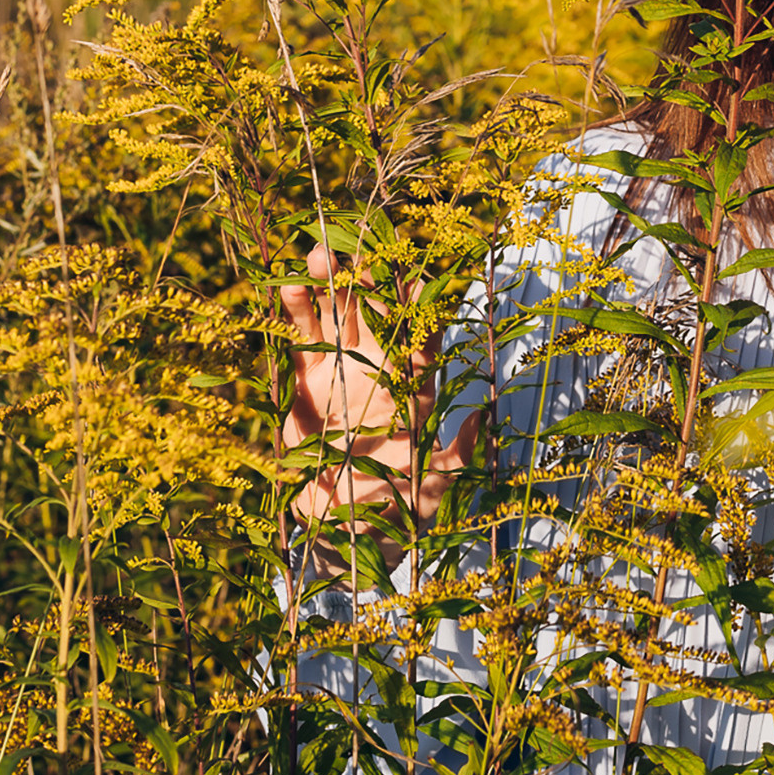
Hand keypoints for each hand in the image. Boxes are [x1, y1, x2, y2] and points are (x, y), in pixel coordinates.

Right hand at [279, 245, 468, 532]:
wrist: (338, 525)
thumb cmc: (394, 507)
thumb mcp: (429, 488)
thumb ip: (455, 457)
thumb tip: (483, 418)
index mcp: (414, 387)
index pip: (422, 340)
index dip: (420, 309)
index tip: (416, 277)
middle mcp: (380, 367)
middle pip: (377, 313)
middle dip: (369, 280)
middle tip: (360, 249)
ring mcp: (342, 367)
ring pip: (338, 314)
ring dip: (330, 283)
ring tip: (319, 253)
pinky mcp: (307, 377)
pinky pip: (302, 337)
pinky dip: (296, 310)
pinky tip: (290, 285)